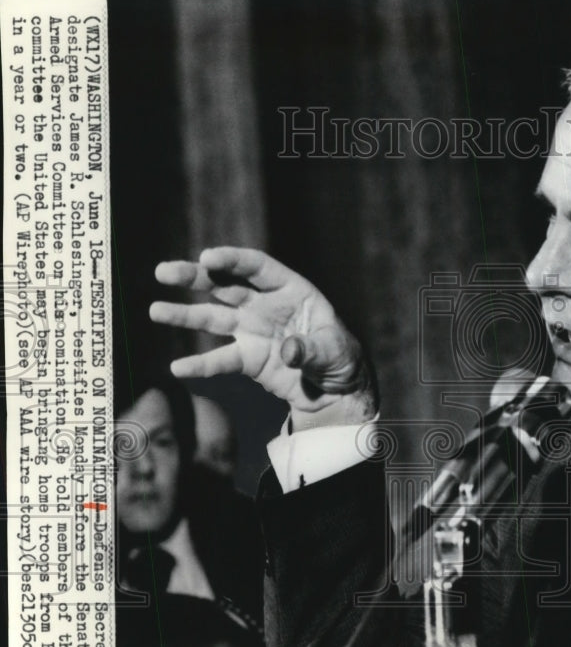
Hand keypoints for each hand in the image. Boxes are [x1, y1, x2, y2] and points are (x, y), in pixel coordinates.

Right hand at [150, 247, 376, 426]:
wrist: (335, 389)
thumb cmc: (340, 359)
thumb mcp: (335, 351)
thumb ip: (312, 349)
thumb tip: (288, 351)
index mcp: (291, 290)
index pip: (256, 267)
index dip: (232, 260)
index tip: (207, 257)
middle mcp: (265, 305)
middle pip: (225, 285)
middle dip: (195, 276)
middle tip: (163, 272)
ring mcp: (252, 330)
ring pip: (213, 316)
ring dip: (184, 314)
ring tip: (154, 310)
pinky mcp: (247, 358)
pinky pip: (220, 360)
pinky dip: (201, 365)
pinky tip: (177, 367)